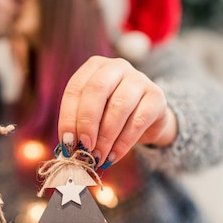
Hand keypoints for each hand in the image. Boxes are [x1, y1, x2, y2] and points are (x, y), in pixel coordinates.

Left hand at [58, 56, 176, 166]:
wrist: (147, 119)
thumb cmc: (111, 115)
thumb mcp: (93, 115)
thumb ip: (80, 126)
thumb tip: (68, 148)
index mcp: (94, 66)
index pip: (75, 89)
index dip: (68, 117)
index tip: (66, 143)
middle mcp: (116, 67)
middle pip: (96, 90)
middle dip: (87, 122)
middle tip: (83, 148)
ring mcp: (139, 79)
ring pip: (118, 106)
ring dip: (105, 137)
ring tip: (98, 156)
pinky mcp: (156, 96)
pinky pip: (138, 121)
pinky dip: (123, 143)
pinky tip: (114, 156)